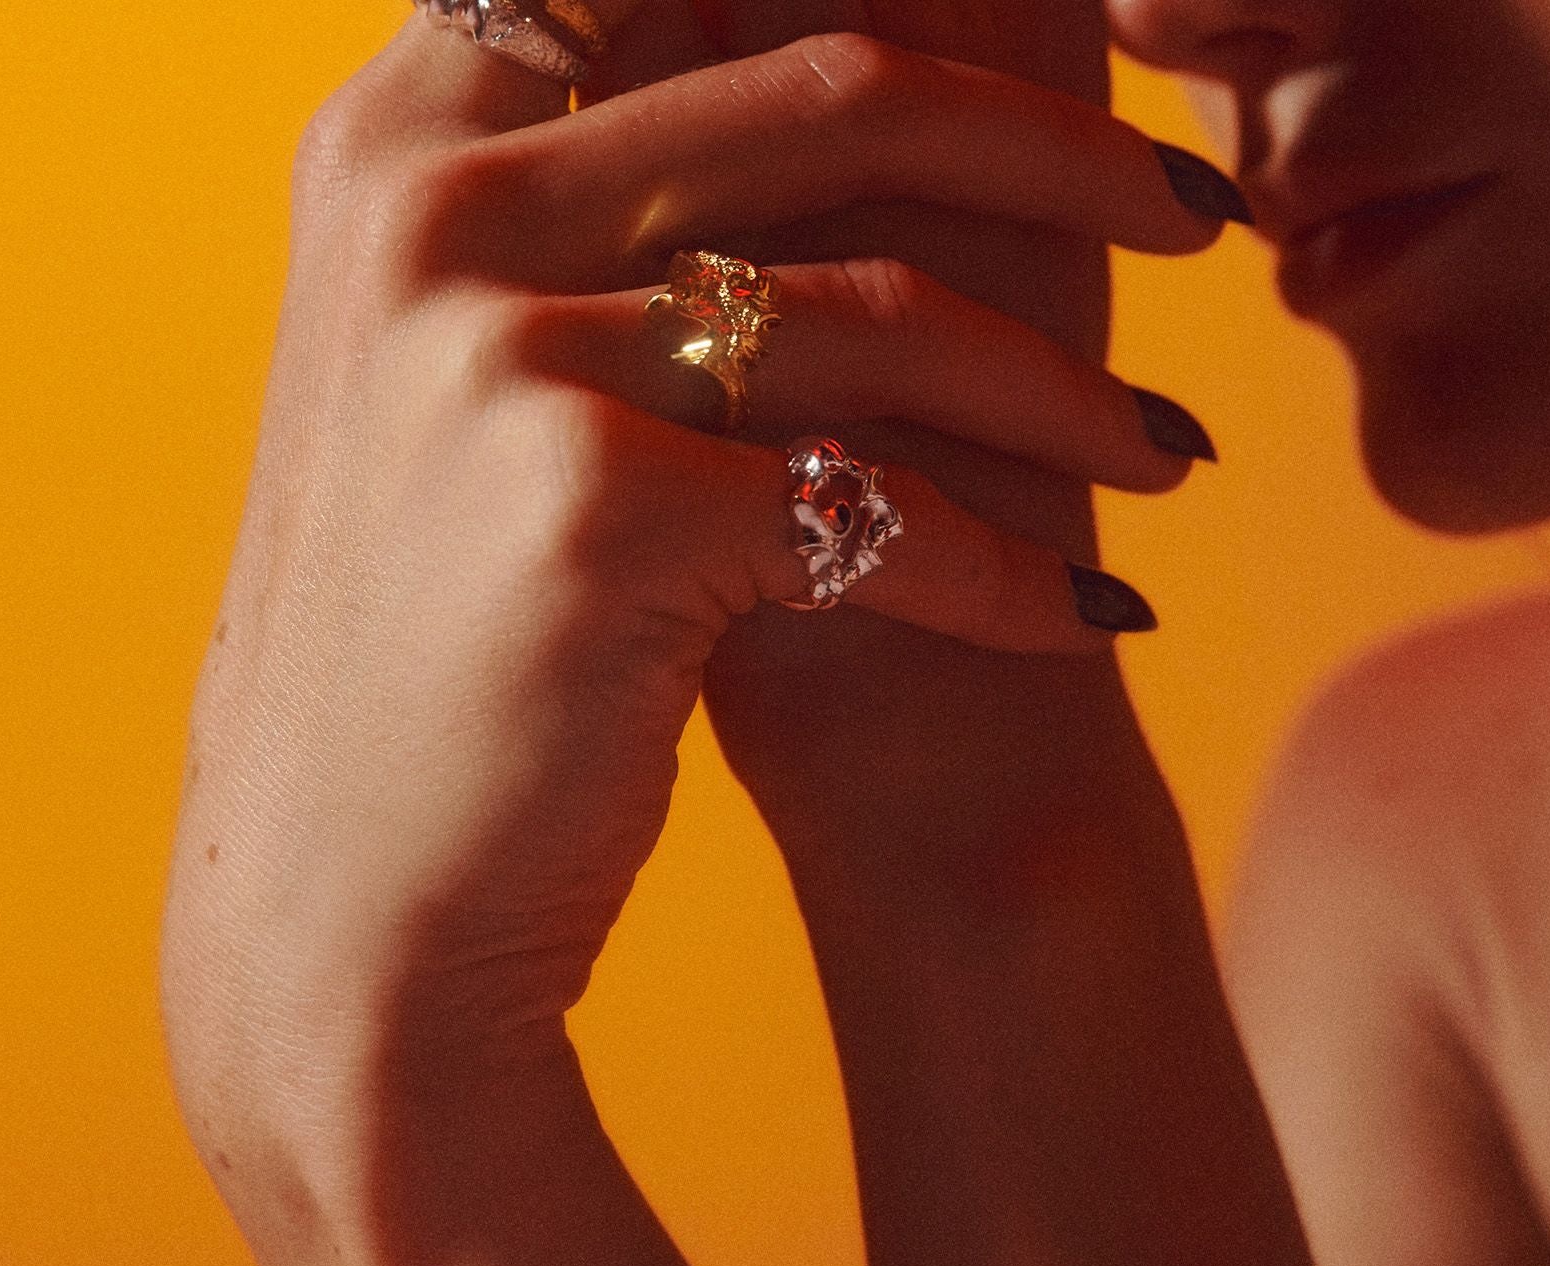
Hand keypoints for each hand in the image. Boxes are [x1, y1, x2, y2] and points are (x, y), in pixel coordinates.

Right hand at [162, 13, 1230, 1138]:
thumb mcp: (468, 393)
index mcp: (405, 139)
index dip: (918, 25)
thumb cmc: (450, 654)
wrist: (351, 894)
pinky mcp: (590, 508)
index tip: (1053, 91)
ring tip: (1163, 455)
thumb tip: (821, 118)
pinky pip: (877, 508)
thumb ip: (588, 230)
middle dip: (1061, 150)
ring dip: (1067, 393)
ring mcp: (499, 350)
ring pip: (885, 315)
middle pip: (839, 96)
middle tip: (1198, 216)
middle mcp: (434, 205)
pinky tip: (1089, 614)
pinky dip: (1008, 570)